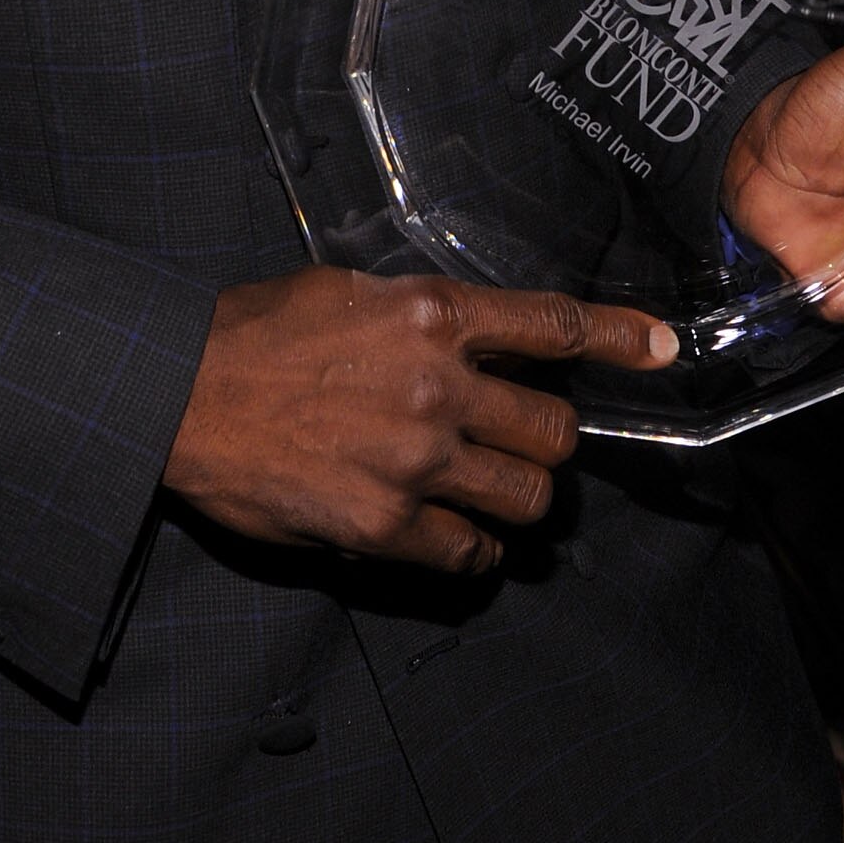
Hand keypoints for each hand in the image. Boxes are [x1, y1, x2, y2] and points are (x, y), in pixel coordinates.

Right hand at [162, 266, 678, 575]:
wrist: (180, 395)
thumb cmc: (253, 333)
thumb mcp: (345, 290)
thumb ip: (418, 313)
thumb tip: (468, 332)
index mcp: (433, 315)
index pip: (553, 325)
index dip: (620, 337)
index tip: (663, 347)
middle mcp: (439, 386)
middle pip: (556, 432)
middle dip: (546, 440)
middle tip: (519, 441)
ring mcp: (416, 461)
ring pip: (528, 498)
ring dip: (519, 499)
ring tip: (490, 491)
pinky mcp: (385, 525)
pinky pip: (469, 552)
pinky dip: (474, 549)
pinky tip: (456, 536)